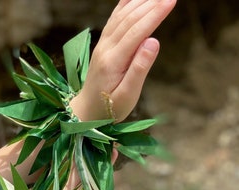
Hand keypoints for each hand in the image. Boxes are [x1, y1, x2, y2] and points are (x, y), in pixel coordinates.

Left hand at [71, 0, 175, 122]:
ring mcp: (102, 46)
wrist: (87, 110)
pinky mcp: (102, 46)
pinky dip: (124, 6)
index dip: (154, 15)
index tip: (171, 1)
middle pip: (129, 20)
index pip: (136, 32)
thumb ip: (139, 69)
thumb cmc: (110, 107)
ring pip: (120, 17)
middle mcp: (105, 49)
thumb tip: (153, 42)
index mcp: (112, 62)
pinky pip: (113, 20)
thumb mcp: (127, 95)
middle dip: (151, 4)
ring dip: (139, 2)